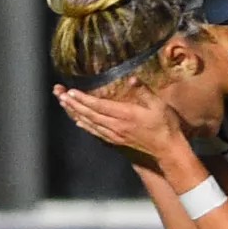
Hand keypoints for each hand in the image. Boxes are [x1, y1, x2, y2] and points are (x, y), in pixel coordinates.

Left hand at [55, 81, 188, 166]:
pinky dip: (85, 125)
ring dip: (75, 113)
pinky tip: (78, 121)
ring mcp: (115, 135)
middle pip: (89, 114)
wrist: (167, 150)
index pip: (99, 106)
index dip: (83, 99)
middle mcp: (116, 126)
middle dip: (73, 104)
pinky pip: (95, 132)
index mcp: (125, 115)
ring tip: (63, 104)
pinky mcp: (116, 141)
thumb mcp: (159, 104)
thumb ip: (143, 91)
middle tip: (59, 95)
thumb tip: (131, 78)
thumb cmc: (165, 126)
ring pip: (90, 123)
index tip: (71, 92)